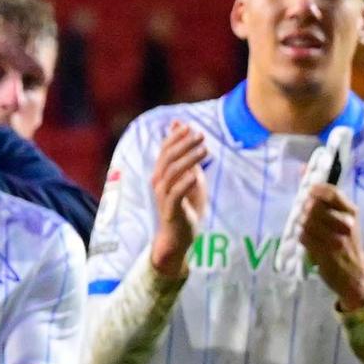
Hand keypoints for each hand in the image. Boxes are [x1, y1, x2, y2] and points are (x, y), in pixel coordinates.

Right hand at [145, 122, 212, 282]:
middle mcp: (158, 183)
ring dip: (188, 159)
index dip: (175, 137)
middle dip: (184, 144)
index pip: (165, 150)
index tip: (190, 127)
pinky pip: (175, 194)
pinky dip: (184, 183)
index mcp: (162, 173)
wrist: (179, 236)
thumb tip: (188, 140)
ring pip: (172, 173)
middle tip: (201, 135)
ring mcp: (163, 196)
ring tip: (204, 150)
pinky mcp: (170, 210)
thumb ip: (190, 159)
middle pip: (167, 158)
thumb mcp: (191, 178)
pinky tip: (195, 175)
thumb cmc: (186, 206)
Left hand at [294, 180, 363, 309]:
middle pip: (315, 207)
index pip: (332, 193)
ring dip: (303, 224)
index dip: (316, 190)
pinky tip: (308, 240)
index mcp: (352, 213)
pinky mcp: (325, 252)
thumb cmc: (348, 243)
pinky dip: (303, 237)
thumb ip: (330, 201)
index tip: (310, 192)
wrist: (355, 273)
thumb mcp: (346, 220)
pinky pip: (305, 237)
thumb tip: (305, 176)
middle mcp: (346, 224)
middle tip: (305, 214)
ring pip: (307, 222)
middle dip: (305, 209)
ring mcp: (336, 239)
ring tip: (307, 229)